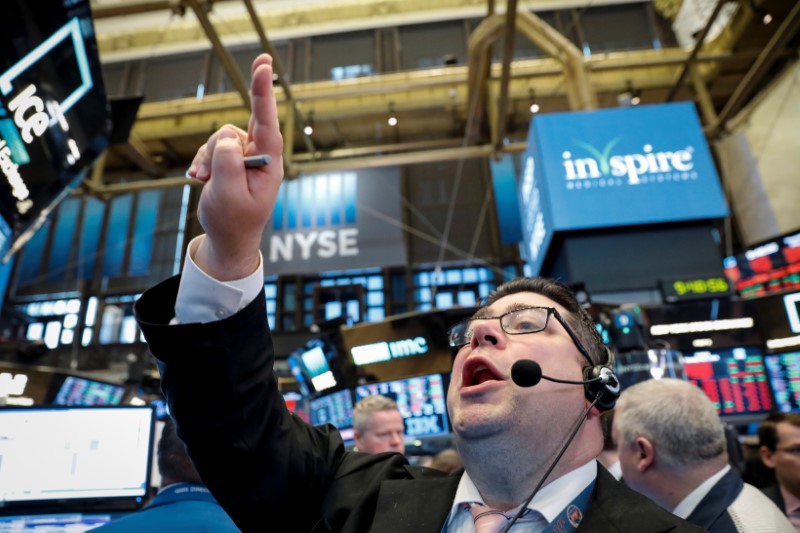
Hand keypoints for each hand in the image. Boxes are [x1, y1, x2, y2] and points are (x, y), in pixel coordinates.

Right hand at [186, 54, 282, 279]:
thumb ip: (228, 162)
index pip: (267, 122)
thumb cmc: (234, 221)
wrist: (228, 238)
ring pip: (219, 137)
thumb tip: (226, 138)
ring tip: (206, 183)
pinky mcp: (230, 158)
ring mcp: (245, 155)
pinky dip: (202, 161)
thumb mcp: (229, 194)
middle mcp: (260, 155)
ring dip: (206, 158)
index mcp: (269, 163)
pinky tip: (200, 179)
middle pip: (235, 129)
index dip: (263, 92)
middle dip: (216, 148)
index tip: (264, 65)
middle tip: (210, 176)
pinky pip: (211, 146)